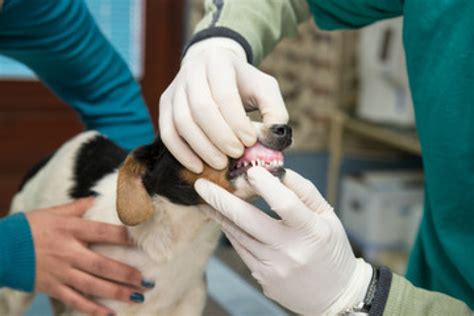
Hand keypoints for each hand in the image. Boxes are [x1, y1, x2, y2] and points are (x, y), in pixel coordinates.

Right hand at [26, 198, 151, 315]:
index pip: (102, 232)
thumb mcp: (55, 211)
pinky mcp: (52, 287)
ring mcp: (60, 272)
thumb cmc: (30, 226)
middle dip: (125, 273)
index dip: (123, 237)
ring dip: (116, 292)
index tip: (141, 242)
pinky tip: (110, 313)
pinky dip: (92, 309)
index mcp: (70, 230)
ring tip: (137, 296)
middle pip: (101, 264)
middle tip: (145, 280)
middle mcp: (67, 252)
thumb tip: (100, 198)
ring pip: (92, 285)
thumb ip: (80, 206)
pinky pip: (75, 301)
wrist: (1, 248)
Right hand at [159, 38, 288, 172]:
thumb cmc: (243, 83)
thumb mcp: (265, 88)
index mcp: (218, 61)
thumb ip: (275, 110)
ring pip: (181, 121)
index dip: (236, 122)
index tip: (250, 141)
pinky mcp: (164, 105)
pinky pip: (167, 132)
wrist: (214, 71)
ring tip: (220, 163)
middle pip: (200, 108)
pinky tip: (198, 167)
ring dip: (202, 147)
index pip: (224, 94)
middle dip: (220, 136)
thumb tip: (271, 137)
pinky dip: (181, 153)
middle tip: (236, 154)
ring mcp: (174, 88)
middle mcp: (191, 71)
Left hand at [195, 167, 372, 314]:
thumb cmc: (331, 249)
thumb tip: (276, 170)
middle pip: (248, 220)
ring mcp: (275, 267)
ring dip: (220, 215)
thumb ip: (303, 190)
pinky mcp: (263, 278)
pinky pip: (241, 249)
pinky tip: (224, 219)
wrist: (334, 294)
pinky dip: (231, 231)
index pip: (285, 203)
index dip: (265, 184)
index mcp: (313, 232)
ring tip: (206, 199)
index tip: (249, 170)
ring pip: (238, 235)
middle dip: (220, 200)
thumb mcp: (327, 216)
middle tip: (201, 185)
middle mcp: (291, 251)